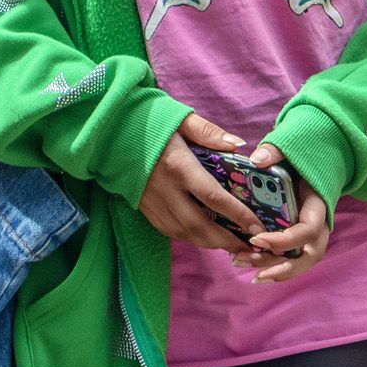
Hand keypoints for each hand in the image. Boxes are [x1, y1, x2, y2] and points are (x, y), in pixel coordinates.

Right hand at [139, 115, 258, 255]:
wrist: (109, 131)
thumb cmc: (149, 121)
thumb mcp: (181, 119)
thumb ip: (209, 133)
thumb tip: (238, 145)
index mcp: (179, 167)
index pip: (213, 198)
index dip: (238, 215)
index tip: (257, 227)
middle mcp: (165, 190)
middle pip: (200, 226)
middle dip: (226, 240)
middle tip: (248, 247)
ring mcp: (152, 202)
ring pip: (184, 233)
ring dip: (209, 244)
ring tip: (231, 245)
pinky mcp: (143, 208)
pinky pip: (170, 230)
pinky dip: (190, 238)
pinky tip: (204, 237)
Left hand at [239, 142, 332, 283]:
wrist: (314, 160)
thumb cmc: (301, 157)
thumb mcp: (291, 149)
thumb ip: (276, 152)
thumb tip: (257, 159)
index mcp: (318, 205)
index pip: (308, 230)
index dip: (285, 240)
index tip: (256, 239)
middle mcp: (319, 224)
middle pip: (308, 255)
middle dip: (282, 267)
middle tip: (253, 271)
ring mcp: (310, 234)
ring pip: (298, 261)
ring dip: (271, 269)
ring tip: (239, 263)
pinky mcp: (297, 237)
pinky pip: (288, 257)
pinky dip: (269, 265)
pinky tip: (244, 262)